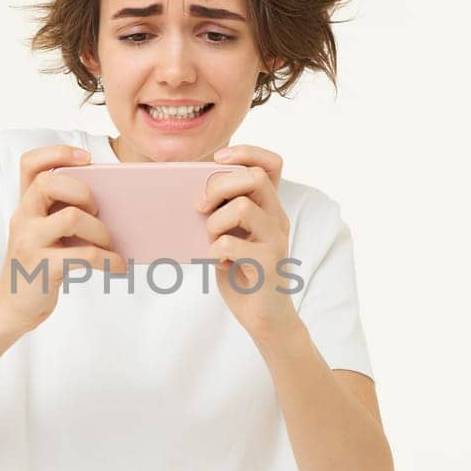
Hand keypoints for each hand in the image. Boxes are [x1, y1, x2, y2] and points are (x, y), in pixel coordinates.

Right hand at [0, 144, 128, 333]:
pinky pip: (84, 255)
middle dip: (83, 192)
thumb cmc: (39, 265)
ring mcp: (29, 241)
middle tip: (97, 211)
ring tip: (110, 244)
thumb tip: (112, 203)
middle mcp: (23, 218)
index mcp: (25, 205)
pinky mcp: (42, 266)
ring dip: (100, 230)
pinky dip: (108, 260)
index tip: (86, 158)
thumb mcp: (43, 233)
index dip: (56, 153)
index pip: (29, 164)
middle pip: (49, 183)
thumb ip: (61, 213)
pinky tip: (117, 266)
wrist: (12, 307)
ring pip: (71, 217)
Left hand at [196, 144, 300, 342]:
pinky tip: (216, 262)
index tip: (219, 158)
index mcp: (268, 208)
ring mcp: (276, 240)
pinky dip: (213, 252)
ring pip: (242, 207)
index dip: (247, 152)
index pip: (271, 164)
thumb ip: (222, 213)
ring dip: (214, 222)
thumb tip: (192, 192)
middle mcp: (277, 218)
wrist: (264, 318)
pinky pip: (230, 245)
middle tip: (199, 207)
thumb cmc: (242, 274)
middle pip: (253, 177)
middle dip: (218, 185)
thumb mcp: (230, 236)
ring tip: (211, 240)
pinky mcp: (269, 264)